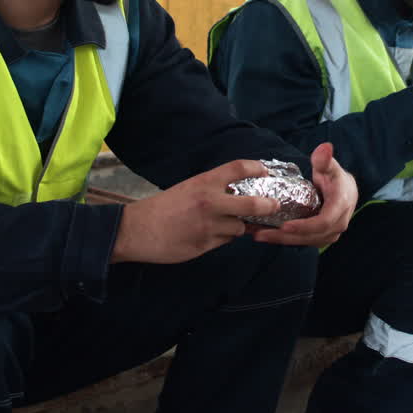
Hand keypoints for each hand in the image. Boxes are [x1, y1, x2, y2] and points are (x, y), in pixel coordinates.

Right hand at [111, 160, 279, 263]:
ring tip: (227, 224)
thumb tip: (236, 193)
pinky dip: (224, 237)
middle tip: (274, 205)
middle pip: (252, 203)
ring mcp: (209, 226)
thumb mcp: (188, 188)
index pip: (237, 168)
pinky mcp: (205, 244)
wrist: (137, 230)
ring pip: (239, 226)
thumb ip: (212, 190)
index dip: (256, 167)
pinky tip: (211, 234)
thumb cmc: (162, 207)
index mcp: (204, 183)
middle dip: (268, 205)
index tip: (265, 171)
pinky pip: (225, 240)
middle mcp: (210, 202)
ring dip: (239, 226)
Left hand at [254, 142, 356, 247]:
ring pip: (305, 241)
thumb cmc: (335, 178)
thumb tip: (325, 148)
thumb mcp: (330, 167)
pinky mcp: (322, 238)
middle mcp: (338, 224)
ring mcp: (331, 233)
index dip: (304, 226)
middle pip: (310, 236)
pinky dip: (285, 240)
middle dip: (285, 237)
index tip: (284, 226)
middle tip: (261, 234)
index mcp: (340, 206)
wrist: (346, 191)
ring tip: (259, 235)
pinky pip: (304, 241)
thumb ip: (324, 159)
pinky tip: (267, 235)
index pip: (323, 222)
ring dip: (282, 240)